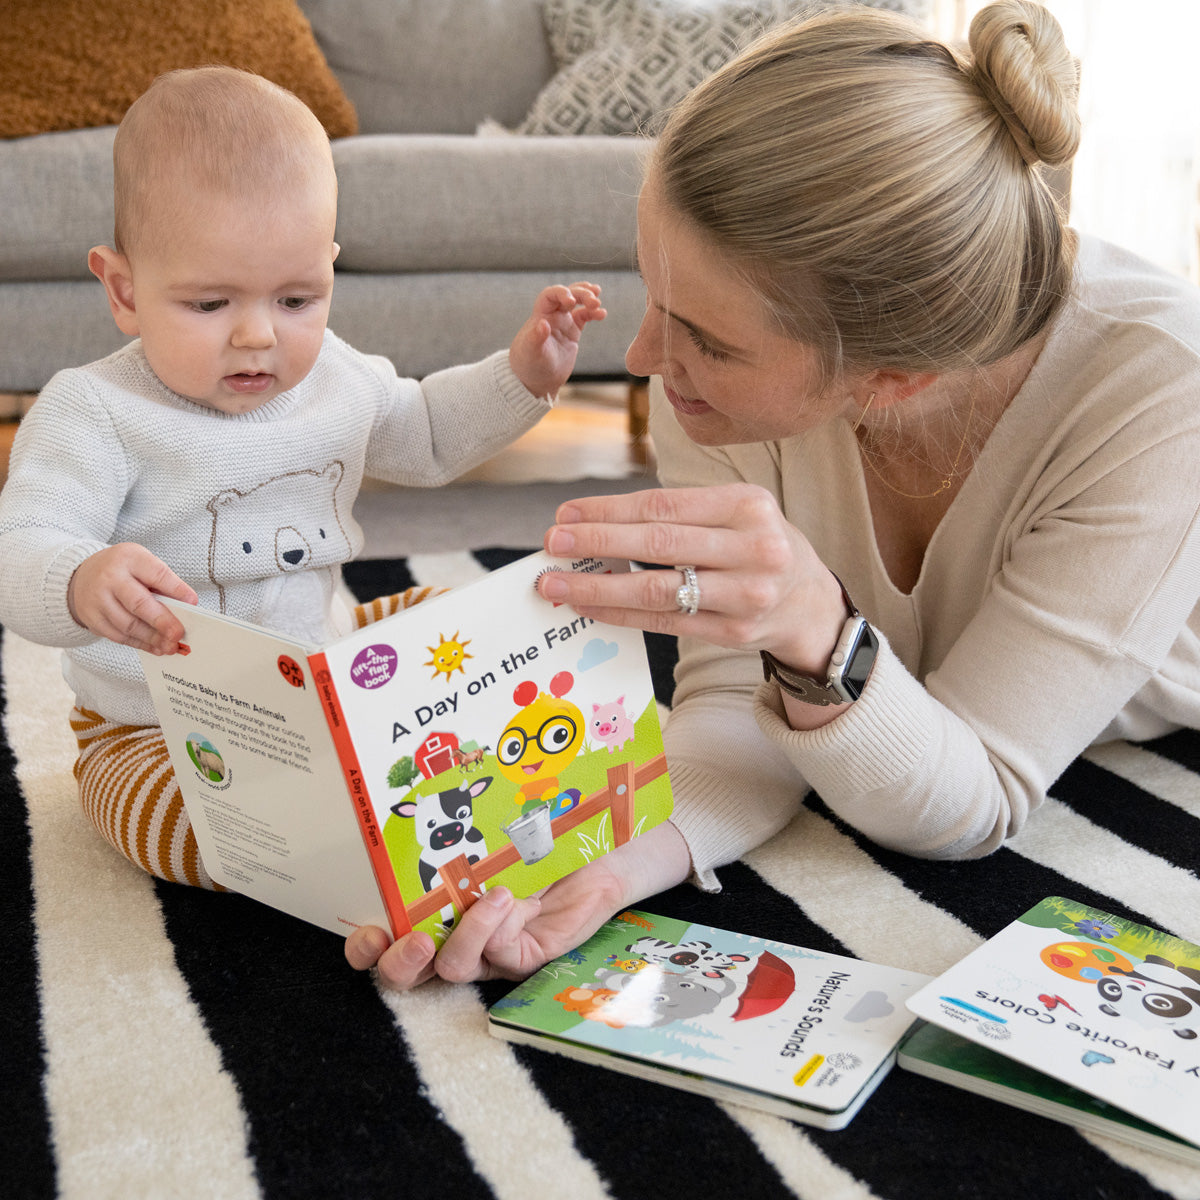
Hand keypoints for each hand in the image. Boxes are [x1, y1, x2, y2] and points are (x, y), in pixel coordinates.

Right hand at [67, 543, 198, 653]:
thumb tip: (187, 606)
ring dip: (152, 638)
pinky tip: (155, 647)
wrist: (81, 576)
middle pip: (138, 603)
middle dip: (162, 621)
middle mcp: (110, 578)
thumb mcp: (142, 564)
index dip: (176, 590)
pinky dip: (140, 644)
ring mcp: (97, 599)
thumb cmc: (123, 570)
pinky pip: (118, 636)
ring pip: (128, 624)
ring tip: (170, 646)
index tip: (192, 603)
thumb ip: (163, 582)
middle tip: (179, 634)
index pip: (156, 574)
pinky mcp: (92, 619)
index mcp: (129, 558)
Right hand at [345, 820, 690, 989]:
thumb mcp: (490, 817)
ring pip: (453, 969)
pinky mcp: (530, 955)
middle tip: (405, 937)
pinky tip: (506, 897)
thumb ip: (455, 815)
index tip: (366, 929)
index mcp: (439, 900)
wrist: (606, 833)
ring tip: (484, 898)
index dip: (366, 946)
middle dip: (395, 963)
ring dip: (459, 938)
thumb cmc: (544, 820)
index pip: (387, 937)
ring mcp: (495, 947)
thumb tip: (413, 782)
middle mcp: (459, 930)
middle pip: (406, 973)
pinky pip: (500, 957)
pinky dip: (495, 928)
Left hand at [509, 281, 605, 399]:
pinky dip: (593, 313)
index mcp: (540, 315)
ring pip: (578, 302)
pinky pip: (585, 316)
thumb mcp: (531, 353)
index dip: (562, 293)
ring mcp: (563, 322)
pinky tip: (602, 314)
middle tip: (595, 302)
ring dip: (588, 298)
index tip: (572, 302)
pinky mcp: (573, 331)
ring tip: (598, 304)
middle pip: (568, 294)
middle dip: (581, 294)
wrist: (537, 380)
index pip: (550, 295)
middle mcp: (552, 315)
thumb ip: (535, 337)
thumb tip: (543, 324)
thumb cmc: (529, 365)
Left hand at [537, 483, 847, 677]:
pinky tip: (590, 606)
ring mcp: (744, 594)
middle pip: (658, 544)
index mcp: (748, 505)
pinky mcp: (733, 631)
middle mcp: (752, 548)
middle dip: (597, 542)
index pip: (664, 505)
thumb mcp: (738, 513)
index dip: (609, 510)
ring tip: (557, 583)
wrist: (810, 604)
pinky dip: (620, 614)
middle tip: (553, 544)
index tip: (567, 513)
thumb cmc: (759, 547)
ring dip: (598, 586)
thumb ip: (682, 514)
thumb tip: (596, 522)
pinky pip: (663, 622)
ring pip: (656, 590)